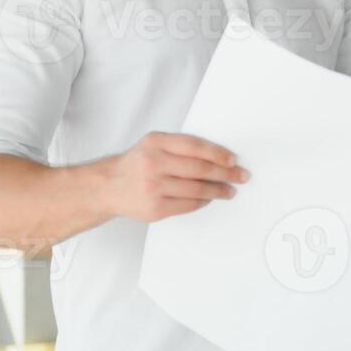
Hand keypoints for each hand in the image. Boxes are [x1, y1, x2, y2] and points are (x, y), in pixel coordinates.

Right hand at [98, 132, 248, 221]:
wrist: (109, 186)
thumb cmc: (137, 163)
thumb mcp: (154, 144)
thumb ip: (180, 146)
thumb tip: (218, 157)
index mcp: (156, 142)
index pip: (195, 146)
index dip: (218, 153)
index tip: (233, 160)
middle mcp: (154, 163)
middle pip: (199, 169)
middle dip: (225, 173)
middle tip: (240, 176)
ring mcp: (154, 187)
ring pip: (196, 190)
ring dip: (218, 191)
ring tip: (229, 191)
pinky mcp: (155, 208)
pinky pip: (188, 205)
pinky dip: (203, 202)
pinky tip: (209, 199)